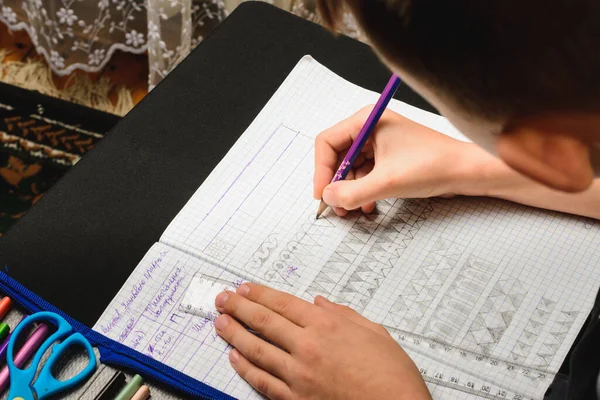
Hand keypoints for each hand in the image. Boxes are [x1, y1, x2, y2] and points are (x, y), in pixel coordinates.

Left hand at [214, 283, 430, 399]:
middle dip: (239, 308)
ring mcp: (299, 375)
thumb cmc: (391, 375)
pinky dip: (246, 369)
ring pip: (257, 350)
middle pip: (264, 322)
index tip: (244, 288)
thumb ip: (343, 314)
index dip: (259, 294)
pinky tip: (235, 358)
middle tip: (222, 299)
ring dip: (234, 334)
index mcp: (327, 326)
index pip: (282, 304)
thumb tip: (319, 303)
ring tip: (220, 323)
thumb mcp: (373, 332)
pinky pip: (263, 381)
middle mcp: (308, 347)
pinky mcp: (297, 399)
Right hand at [314, 106, 479, 215]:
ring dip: (349, 190)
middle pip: (337, 156)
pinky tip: (368, 204)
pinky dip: (362, 189)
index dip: (321, 170)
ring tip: (353, 209)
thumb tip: (328, 198)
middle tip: (335, 206)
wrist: (466, 172)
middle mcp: (370, 127)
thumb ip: (352, 192)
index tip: (322, 194)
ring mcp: (379, 142)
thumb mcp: (386, 183)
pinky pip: (364, 173)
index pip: (327, 142)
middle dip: (335, 183)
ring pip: (350, 167)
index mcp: (367, 120)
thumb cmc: (433, 166)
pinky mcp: (388, 156)